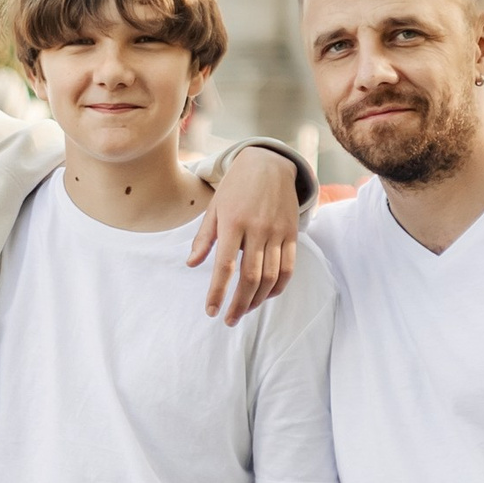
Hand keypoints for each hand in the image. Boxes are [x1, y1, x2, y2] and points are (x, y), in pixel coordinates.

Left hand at [187, 145, 303, 321]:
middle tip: (228, 319)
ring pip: (271, 277)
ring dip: (257, 300)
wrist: (269, 163)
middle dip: (238, 304)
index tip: (211, 311)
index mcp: (233, 222)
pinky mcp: (292, 234)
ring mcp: (277, 232)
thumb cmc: (236, 187)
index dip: (217, 292)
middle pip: (251, 278)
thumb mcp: (214, 207)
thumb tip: (191, 264)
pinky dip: (278, 287)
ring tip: (244, 310)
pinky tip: (266, 296)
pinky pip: (288, 268)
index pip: (225, 266)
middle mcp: (257, 229)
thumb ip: (204, 237)